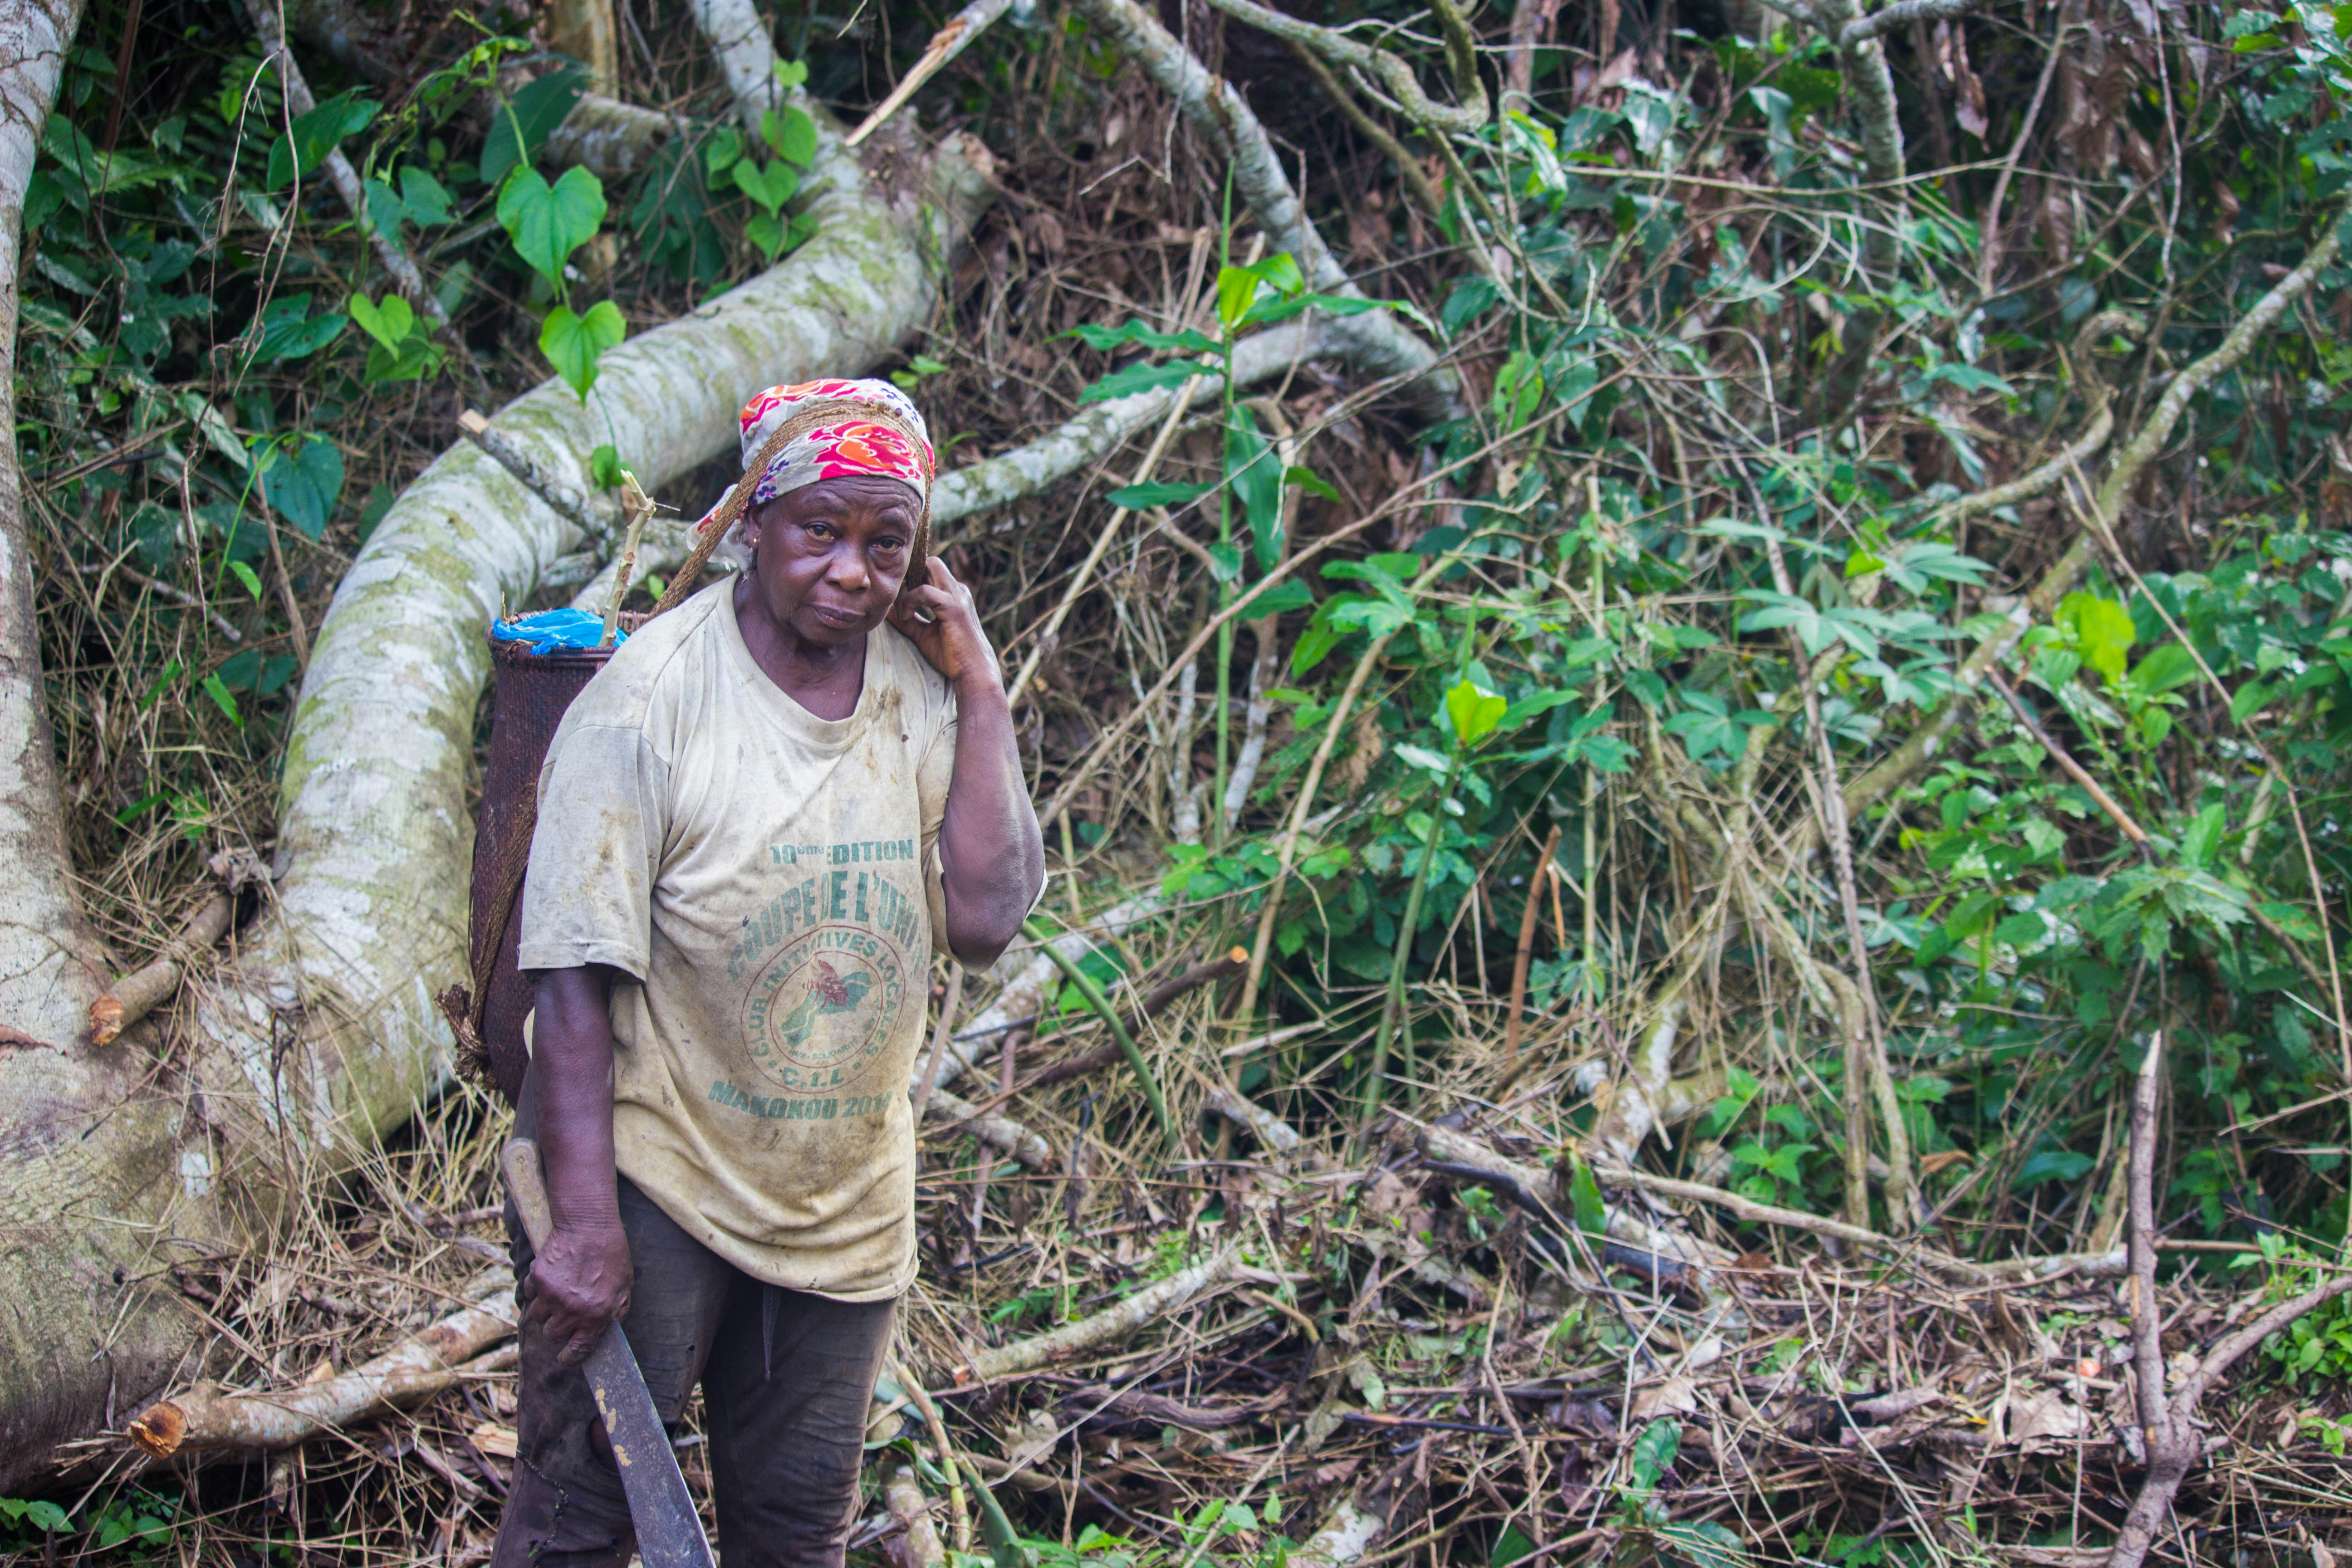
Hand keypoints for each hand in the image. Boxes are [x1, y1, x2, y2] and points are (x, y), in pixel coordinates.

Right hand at [525, 1220, 632, 1367]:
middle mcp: (572, 1309)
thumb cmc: (612, 1253)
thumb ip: (618, 1309)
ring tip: (558, 1292)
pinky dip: (537, 1290)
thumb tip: (609, 1325)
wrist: (589, 1225)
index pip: (578, 1349)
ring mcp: (552, 1295)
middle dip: (556, 1330)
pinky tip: (550, 1277)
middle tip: (562, 1317)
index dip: (570, 1358)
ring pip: (538, 1316)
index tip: (565, 1358)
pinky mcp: (538, 1279)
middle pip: (552, 1335)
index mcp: (596, 1314)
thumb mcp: (626, 1284)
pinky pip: (530, 1294)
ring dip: (546, 1309)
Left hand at [888, 555, 999, 690]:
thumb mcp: (923, 634)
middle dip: (911, 574)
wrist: (973, 672)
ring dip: (909, 585)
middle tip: (898, 597)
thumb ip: (907, 620)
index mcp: (953, 595)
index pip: (931, 570)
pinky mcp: (953, 607)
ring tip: (901, 609)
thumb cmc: (951, 655)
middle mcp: (957, 590)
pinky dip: (910, 600)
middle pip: (931, 562)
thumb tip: (887, 611)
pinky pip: (925, 591)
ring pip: (930, 567)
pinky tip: (906, 615)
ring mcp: (957, 596)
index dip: (912, 577)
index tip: (898, 596)